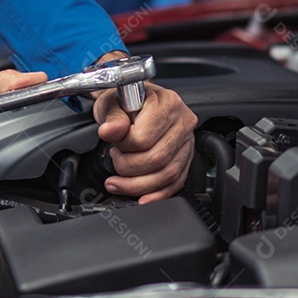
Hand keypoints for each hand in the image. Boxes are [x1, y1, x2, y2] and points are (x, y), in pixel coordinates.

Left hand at [91, 53, 197, 203]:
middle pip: (157, 159)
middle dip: (128, 167)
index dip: (123, 146)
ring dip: (138, 184)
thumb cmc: (125, 100)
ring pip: (167, 175)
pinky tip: (141, 197)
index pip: (144, 138)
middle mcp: (183, 122)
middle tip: (116, 159)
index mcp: (169, 103)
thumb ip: (112, 117)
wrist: (133, 102)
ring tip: (120, 179)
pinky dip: (157, 194)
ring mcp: (186, 142)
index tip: (115, 143)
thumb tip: (110, 131)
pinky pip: (176, 183)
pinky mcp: (185, 158)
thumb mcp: (112, 102)